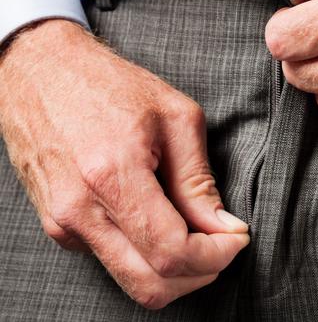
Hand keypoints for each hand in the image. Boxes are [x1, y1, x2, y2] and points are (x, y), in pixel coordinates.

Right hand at [0, 20, 248, 308]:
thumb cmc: (109, 84)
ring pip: (132, 282)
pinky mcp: (59, 227)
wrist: (40, 71)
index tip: (236, 238)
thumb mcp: (175, 117)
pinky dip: (149, 255)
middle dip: (200, 274)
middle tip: (223, 244)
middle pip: (152, 285)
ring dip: (176, 271)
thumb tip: (223, 227)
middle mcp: (80, 210)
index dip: (216, 256)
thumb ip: (199, 180)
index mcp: (112, 175)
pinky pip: (114, 261)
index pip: (172, 252)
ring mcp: (64, 223)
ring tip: (198, 234)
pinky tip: (163, 221)